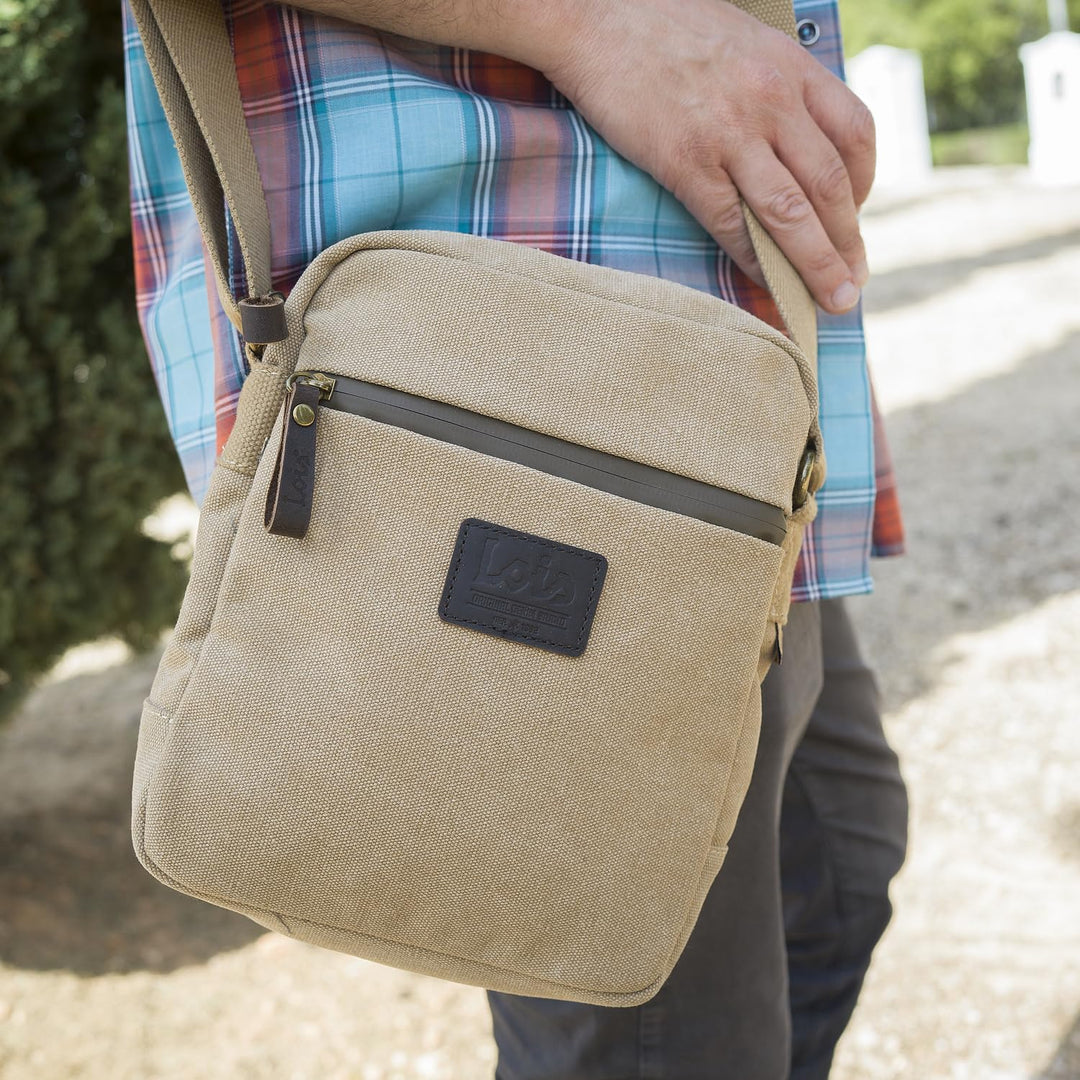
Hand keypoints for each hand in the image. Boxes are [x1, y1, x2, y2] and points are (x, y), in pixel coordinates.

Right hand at [535, 0, 874, 312]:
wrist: (595, 18)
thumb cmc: (662, 26)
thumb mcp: (742, 39)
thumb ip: (773, 82)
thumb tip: (789, 134)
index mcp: (790, 66)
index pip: (854, 133)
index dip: (865, 183)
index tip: (855, 215)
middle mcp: (771, 100)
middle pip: (830, 184)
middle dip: (848, 241)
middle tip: (854, 280)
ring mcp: (729, 133)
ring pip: (791, 212)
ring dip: (818, 263)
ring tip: (834, 298)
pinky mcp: (686, 162)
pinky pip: (732, 223)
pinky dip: (754, 259)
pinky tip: (766, 281)